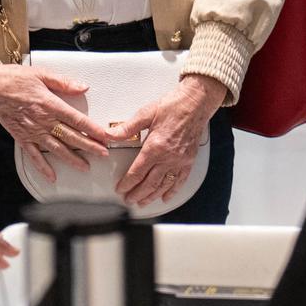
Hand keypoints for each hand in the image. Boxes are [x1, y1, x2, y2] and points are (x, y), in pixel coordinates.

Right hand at [0, 63, 108, 182]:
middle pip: (70, 136)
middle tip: (103, 154)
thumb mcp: (41, 74)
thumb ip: (63, 82)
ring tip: (85, 167)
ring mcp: (32, 131)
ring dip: (72, 158)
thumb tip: (83, 87)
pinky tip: (52, 176)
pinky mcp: (21, 137)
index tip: (105, 136)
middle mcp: (42, 120)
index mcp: (49, 104)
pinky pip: (33, 156)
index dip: (93, 129)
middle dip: (89, 146)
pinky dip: (42, 167)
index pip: (76, 119)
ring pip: (56, 148)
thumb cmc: (14, 78)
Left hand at [108, 74, 226, 207]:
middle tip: (128, 199)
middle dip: (137, 193)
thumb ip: (127, 128)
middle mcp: (168, 157)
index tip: (121, 189)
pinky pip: (180, 181)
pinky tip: (165, 197)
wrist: (195, 103)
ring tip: (142, 202)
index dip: (127, 183)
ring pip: (163, 186)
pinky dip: (172, 192)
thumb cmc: (173, 106)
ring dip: (152, 196)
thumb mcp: (146, 113)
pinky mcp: (189, 161)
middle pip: (149, 183)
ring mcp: (180, 161)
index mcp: (155, 146)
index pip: (138, 171)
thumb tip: (110, 134)